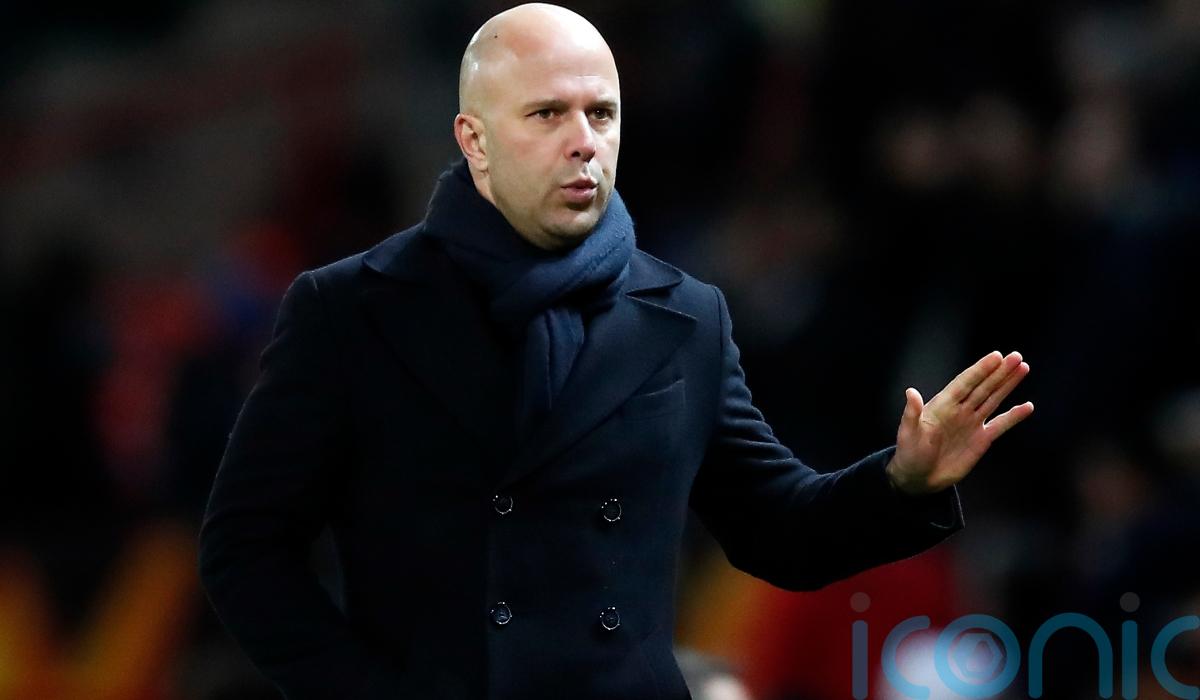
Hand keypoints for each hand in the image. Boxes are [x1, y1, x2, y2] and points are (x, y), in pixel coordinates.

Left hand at [886, 351, 1033, 494]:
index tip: (996, 356)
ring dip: (1008, 384)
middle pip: (983, 386)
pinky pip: (1000, 425)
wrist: (918, 478)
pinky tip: (1027, 407)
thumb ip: (912, 413)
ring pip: (993, 399)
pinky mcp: (981, 440)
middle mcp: (960, 410)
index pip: (965, 382)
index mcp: (943, 405)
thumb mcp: (908, 433)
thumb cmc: (909, 453)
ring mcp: (971, 423)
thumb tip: (910, 391)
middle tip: (1016, 356)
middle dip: (999, 372)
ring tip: (1023, 368)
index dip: (980, 369)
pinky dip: (1014, 416)